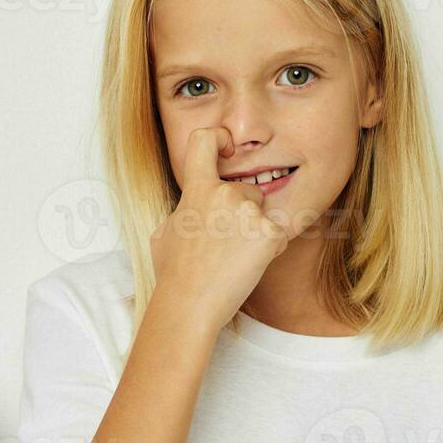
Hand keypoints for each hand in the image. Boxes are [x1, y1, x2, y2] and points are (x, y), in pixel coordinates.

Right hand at [149, 126, 289, 330]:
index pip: (206, 140)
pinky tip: (247, 265)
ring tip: (234, 257)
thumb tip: (191, 208)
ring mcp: (250, 214)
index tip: (226, 149)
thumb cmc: (173, 273)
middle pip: (248, 189)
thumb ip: (185, 209)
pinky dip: (268, 249)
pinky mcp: (270, 234)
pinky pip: (277, 234)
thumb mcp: (165, 232)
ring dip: (257, 231)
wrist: (189, 304)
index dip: (219, 138)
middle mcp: (225, 194)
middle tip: (226, 243)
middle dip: (244, 211)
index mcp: (197, 190)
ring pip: (264, 212)